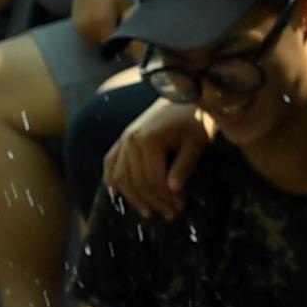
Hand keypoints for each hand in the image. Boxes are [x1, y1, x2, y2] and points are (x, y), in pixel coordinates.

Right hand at [102, 97, 213, 216]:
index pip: (152, 179)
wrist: (184, 93)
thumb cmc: (194, 117)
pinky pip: (110, 163)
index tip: (180, 208)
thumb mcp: (196, 141)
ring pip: (122, 178)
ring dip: (135, 198)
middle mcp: (130, 140)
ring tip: (150, 211)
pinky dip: (113, 180)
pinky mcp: (122, 139)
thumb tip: (173, 190)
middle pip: (137, 182)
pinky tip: (119, 194)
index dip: (165, 197)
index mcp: (148, 140)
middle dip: (154, 201)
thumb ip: (184, 165)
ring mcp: (123, 140)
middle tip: (171, 213)